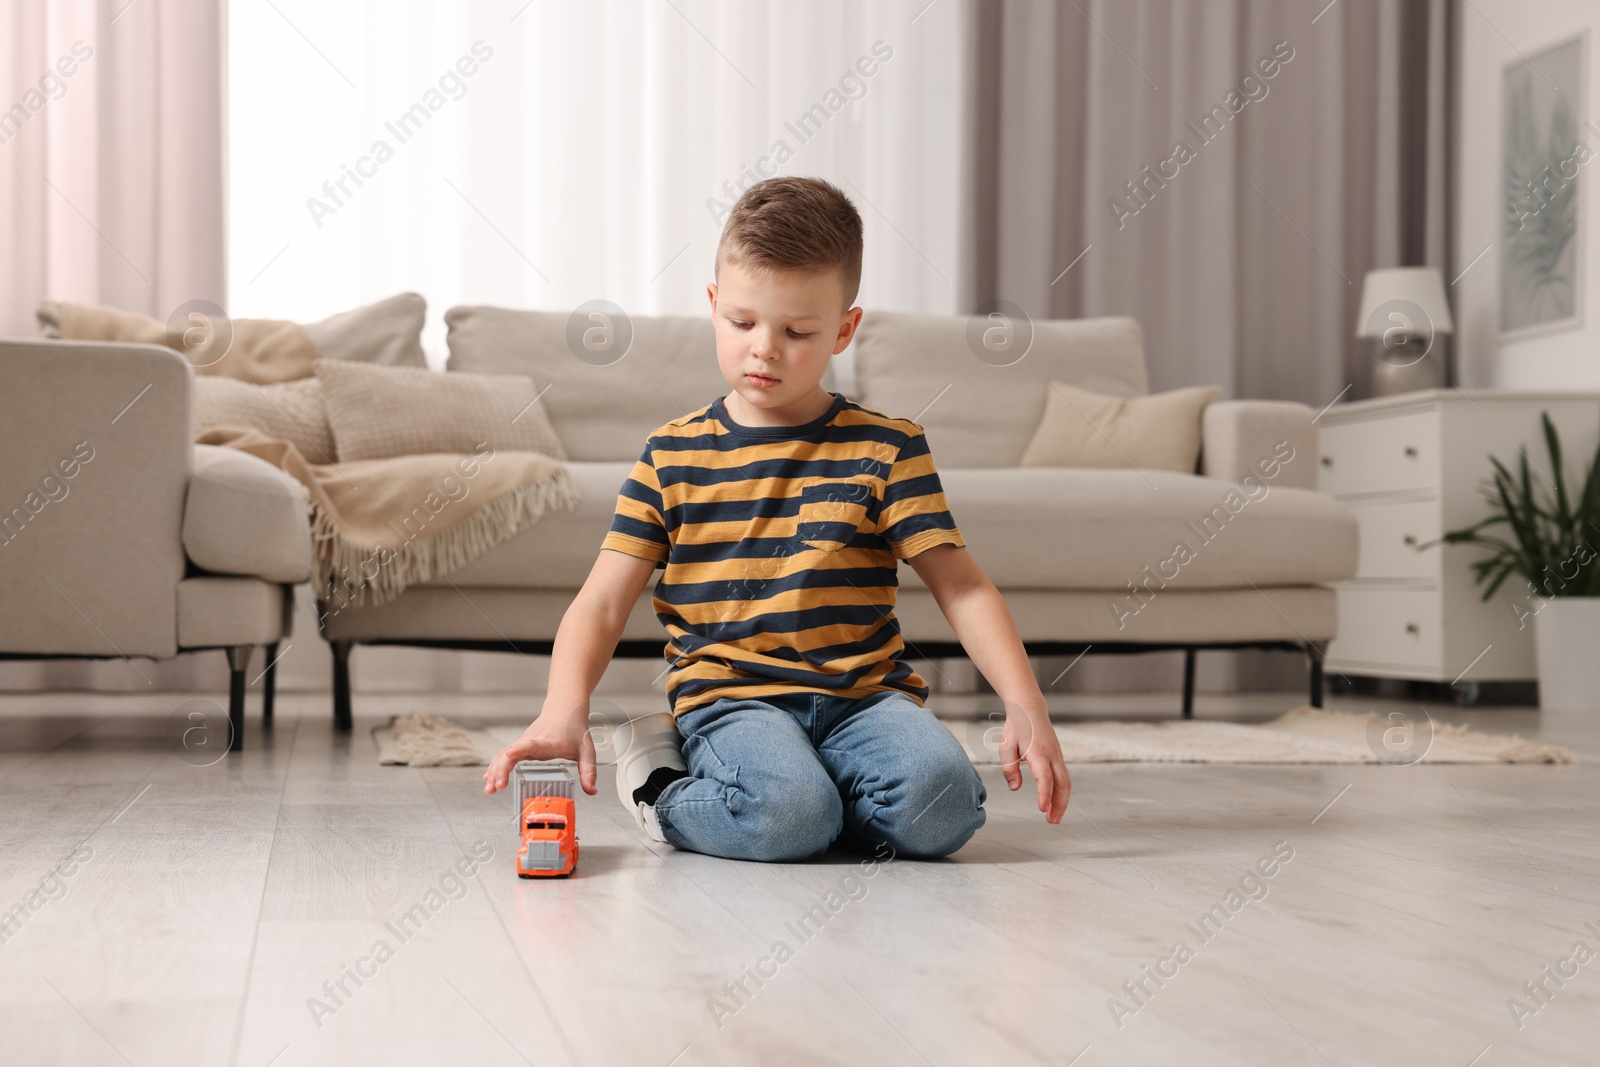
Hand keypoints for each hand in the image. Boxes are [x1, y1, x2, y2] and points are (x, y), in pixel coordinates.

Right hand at [483, 704, 596, 795]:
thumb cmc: (574, 727)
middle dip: (501, 770)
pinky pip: (504, 756)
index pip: (531, 744)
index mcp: (547, 742)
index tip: (510, 754)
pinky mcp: (521, 745)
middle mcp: (531, 741)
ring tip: (489, 789)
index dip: (520, 749)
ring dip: (494, 771)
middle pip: (511, 753)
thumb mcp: (587, 750)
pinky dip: (496, 767)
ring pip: (503, 755)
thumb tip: (591, 791)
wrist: (565, 708)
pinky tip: (489, 779)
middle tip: (497, 786)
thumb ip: (589, 771)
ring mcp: (524, 742)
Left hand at [999, 708, 1070, 823]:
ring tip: (1054, 818)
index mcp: (1039, 753)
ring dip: (1062, 801)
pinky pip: (1064, 777)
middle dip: (1059, 805)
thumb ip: (1009, 768)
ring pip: (1066, 782)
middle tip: (1052, 822)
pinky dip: (1062, 792)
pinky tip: (1055, 802)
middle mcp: (1052, 755)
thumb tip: (1015, 788)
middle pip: (1062, 784)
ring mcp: (1058, 756)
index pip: (1045, 778)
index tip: (1042, 809)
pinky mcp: (1058, 757)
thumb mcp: (1006, 747)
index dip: (1045, 795)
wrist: (1029, 709)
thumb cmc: (1016, 728)